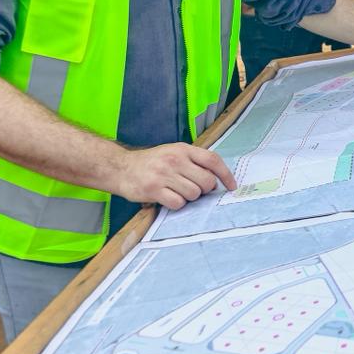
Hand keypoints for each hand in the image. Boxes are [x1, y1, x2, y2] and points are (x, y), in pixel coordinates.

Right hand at [115, 143, 235, 209]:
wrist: (121, 168)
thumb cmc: (152, 162)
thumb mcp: (173, 152)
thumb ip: (194, 161)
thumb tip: (217, 178)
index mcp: (183, 149)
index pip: (212, 160)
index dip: (226, 175)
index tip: (232, 186)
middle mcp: (175, 160)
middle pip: (206, 181)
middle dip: (204, 190)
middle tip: (192, 188)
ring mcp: (164, 174)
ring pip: (193, 194)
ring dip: (189, 197)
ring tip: (176, 191)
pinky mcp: (154, 189)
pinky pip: (178, 203)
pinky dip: (177, 204)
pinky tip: (168, 198)